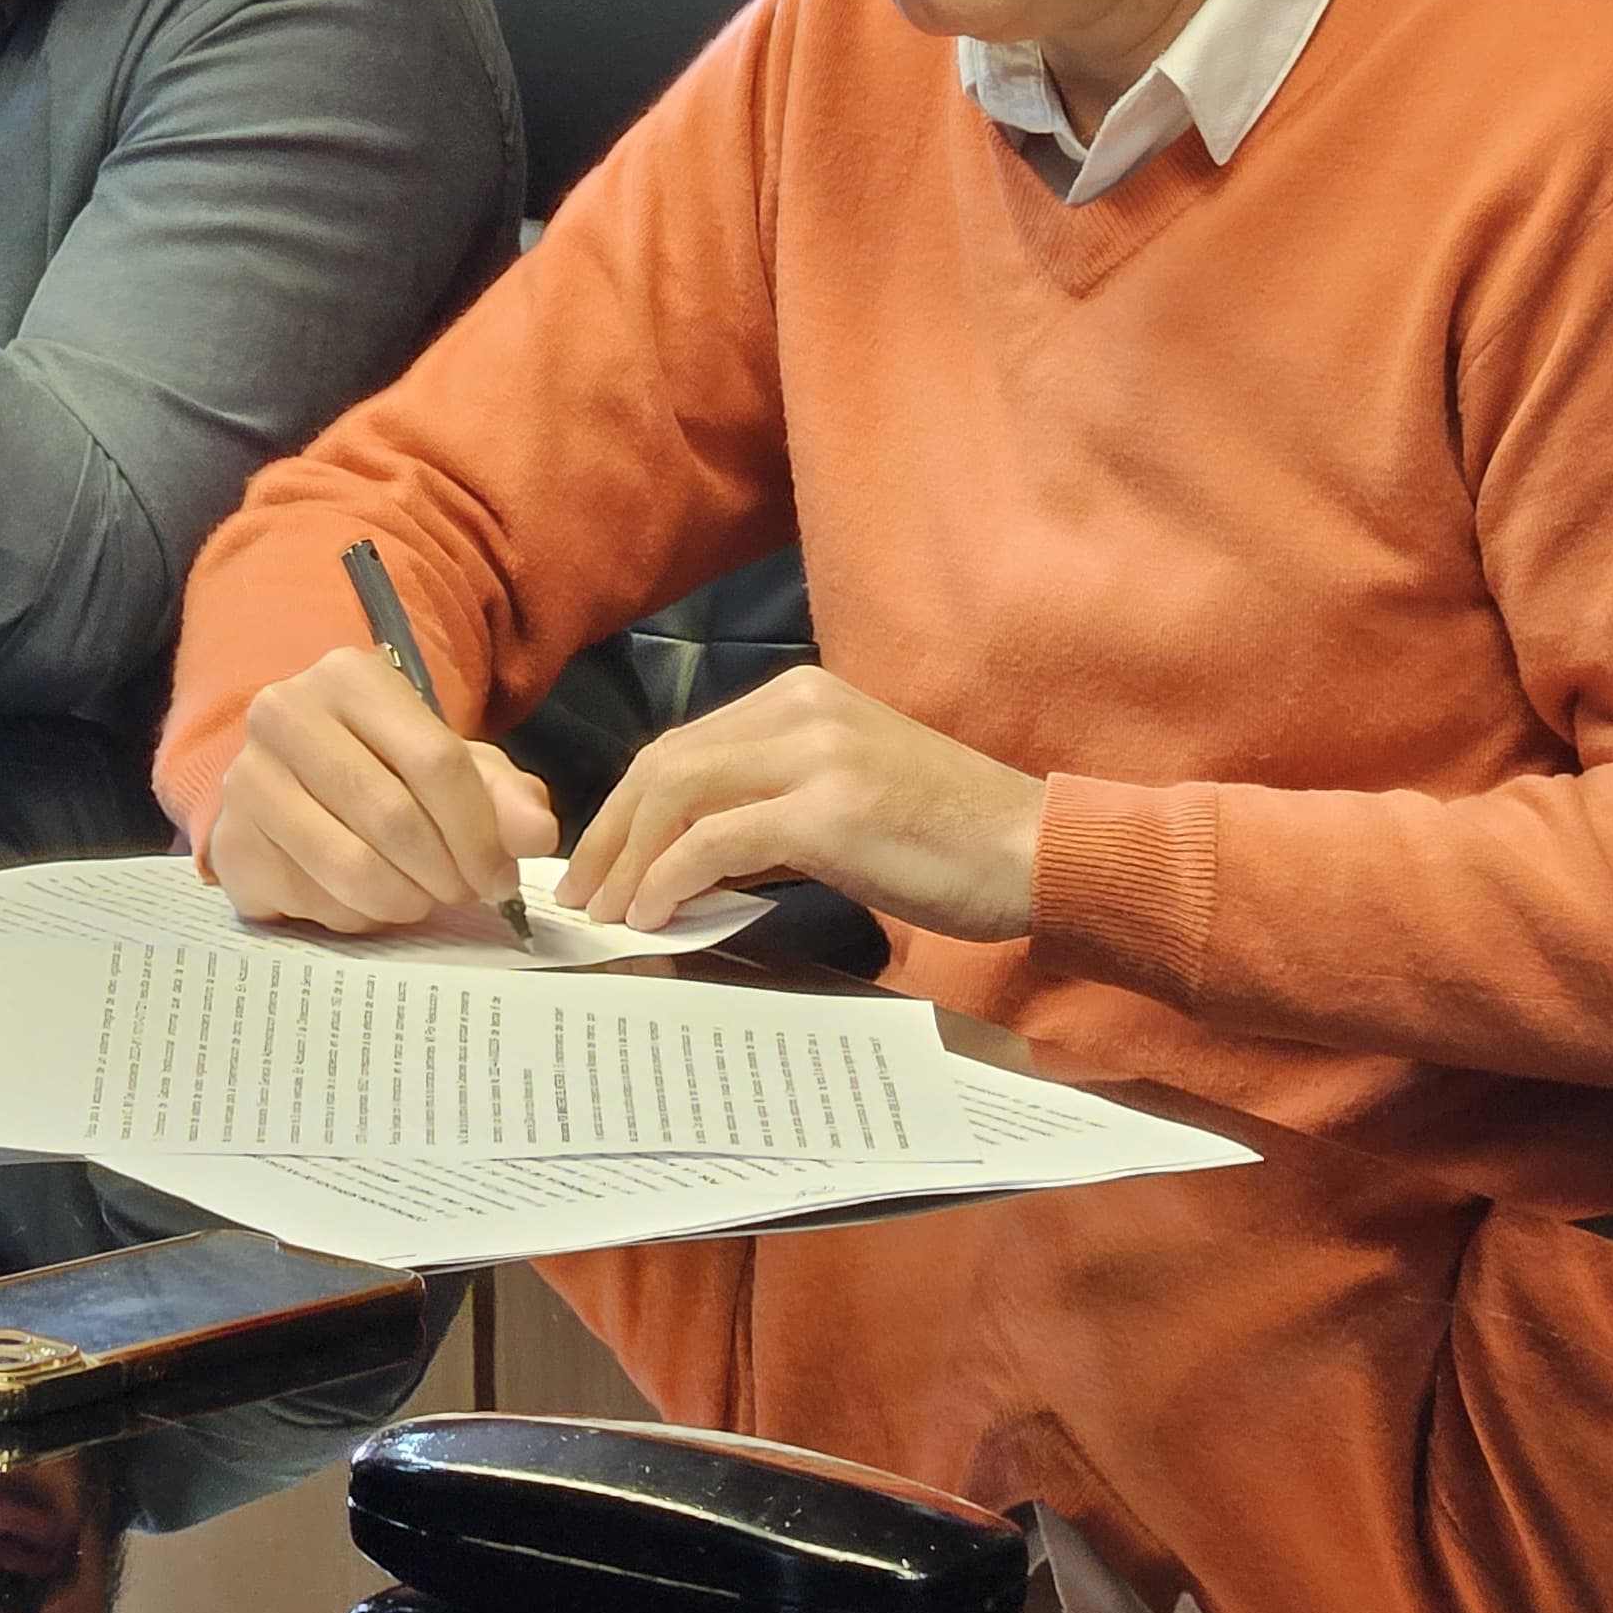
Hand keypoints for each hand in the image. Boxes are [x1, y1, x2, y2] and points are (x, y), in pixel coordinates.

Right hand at [208, 642, 558, 933]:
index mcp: (349, 677)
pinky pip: (311, 902)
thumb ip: (504, 794)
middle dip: (445, 873)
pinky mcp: (229, 843)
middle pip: (392, 817)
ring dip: (404, 901)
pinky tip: (367, 900)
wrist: (294, 780)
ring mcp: (248, 779)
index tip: (501, 878)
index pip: (436, 762)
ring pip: (350, 867)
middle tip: (464, 894)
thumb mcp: (454, 763)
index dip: (480, 832)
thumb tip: (536, 834)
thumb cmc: (385, 766)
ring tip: (422, 899)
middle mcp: (285, 715)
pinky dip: (356, 916)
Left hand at [566, 666, 1042, 939]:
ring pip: (678, 793)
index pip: (682, 745)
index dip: (626, 806)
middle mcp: (800, 709)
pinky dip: (669, 879)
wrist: (1035, 849)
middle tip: (577, 894)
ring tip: (603, 913)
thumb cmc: (948, 839)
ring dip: (628, 859)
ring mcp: (815, 754)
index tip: (597, 861)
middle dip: (610, 833)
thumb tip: (686, 861)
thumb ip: (768, 811)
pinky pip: (715, 841)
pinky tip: (652, 915)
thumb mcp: (845, 799)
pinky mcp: (829, 810)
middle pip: (665, 763)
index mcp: (799, 698)